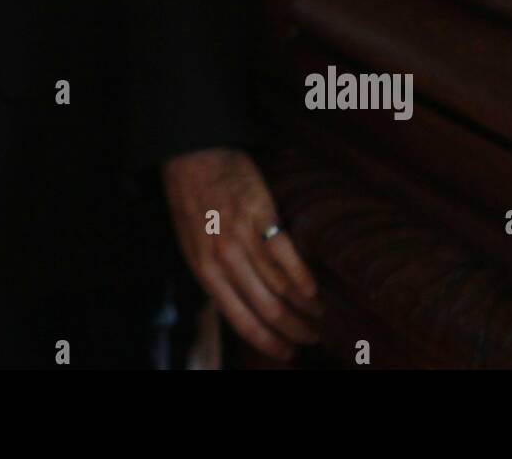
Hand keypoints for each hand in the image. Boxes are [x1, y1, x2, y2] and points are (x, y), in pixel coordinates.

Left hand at [161, 147, 322, 361]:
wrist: (193, 157)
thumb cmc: (193, 203)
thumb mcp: (192, 246)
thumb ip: (215, 277)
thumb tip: (240, 309)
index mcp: (204, 270)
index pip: (240, 319)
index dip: (267, 341)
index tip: (287, 354)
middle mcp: (223, 258)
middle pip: (266, 307)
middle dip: (292, 329)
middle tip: (312, 337)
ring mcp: (242, 236)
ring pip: (279, 284)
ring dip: (303, 306)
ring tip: (319, 315)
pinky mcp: (259, 213)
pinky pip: (285, 252)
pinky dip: (301, 275)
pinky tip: (313, 289)